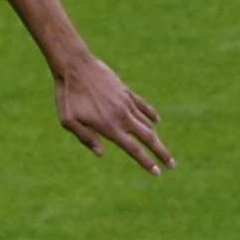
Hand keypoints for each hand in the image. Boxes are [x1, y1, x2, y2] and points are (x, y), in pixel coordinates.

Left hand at [54, 54, 174, 174]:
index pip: (134, 149)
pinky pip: (143, 106)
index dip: (147, 162)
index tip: (158, 172)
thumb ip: (86, 138)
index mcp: (109, 127)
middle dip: (162, 153)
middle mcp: (122, 117)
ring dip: (156, 137)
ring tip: (162, 148)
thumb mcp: (68, 120)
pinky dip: (151, 114)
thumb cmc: (67, 95)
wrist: (75, 66)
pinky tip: (156, 120)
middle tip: (172, 165)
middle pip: (148, 138)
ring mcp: (126, 103)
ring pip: (147, 124)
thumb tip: (101, 153)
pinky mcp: (126, 92)